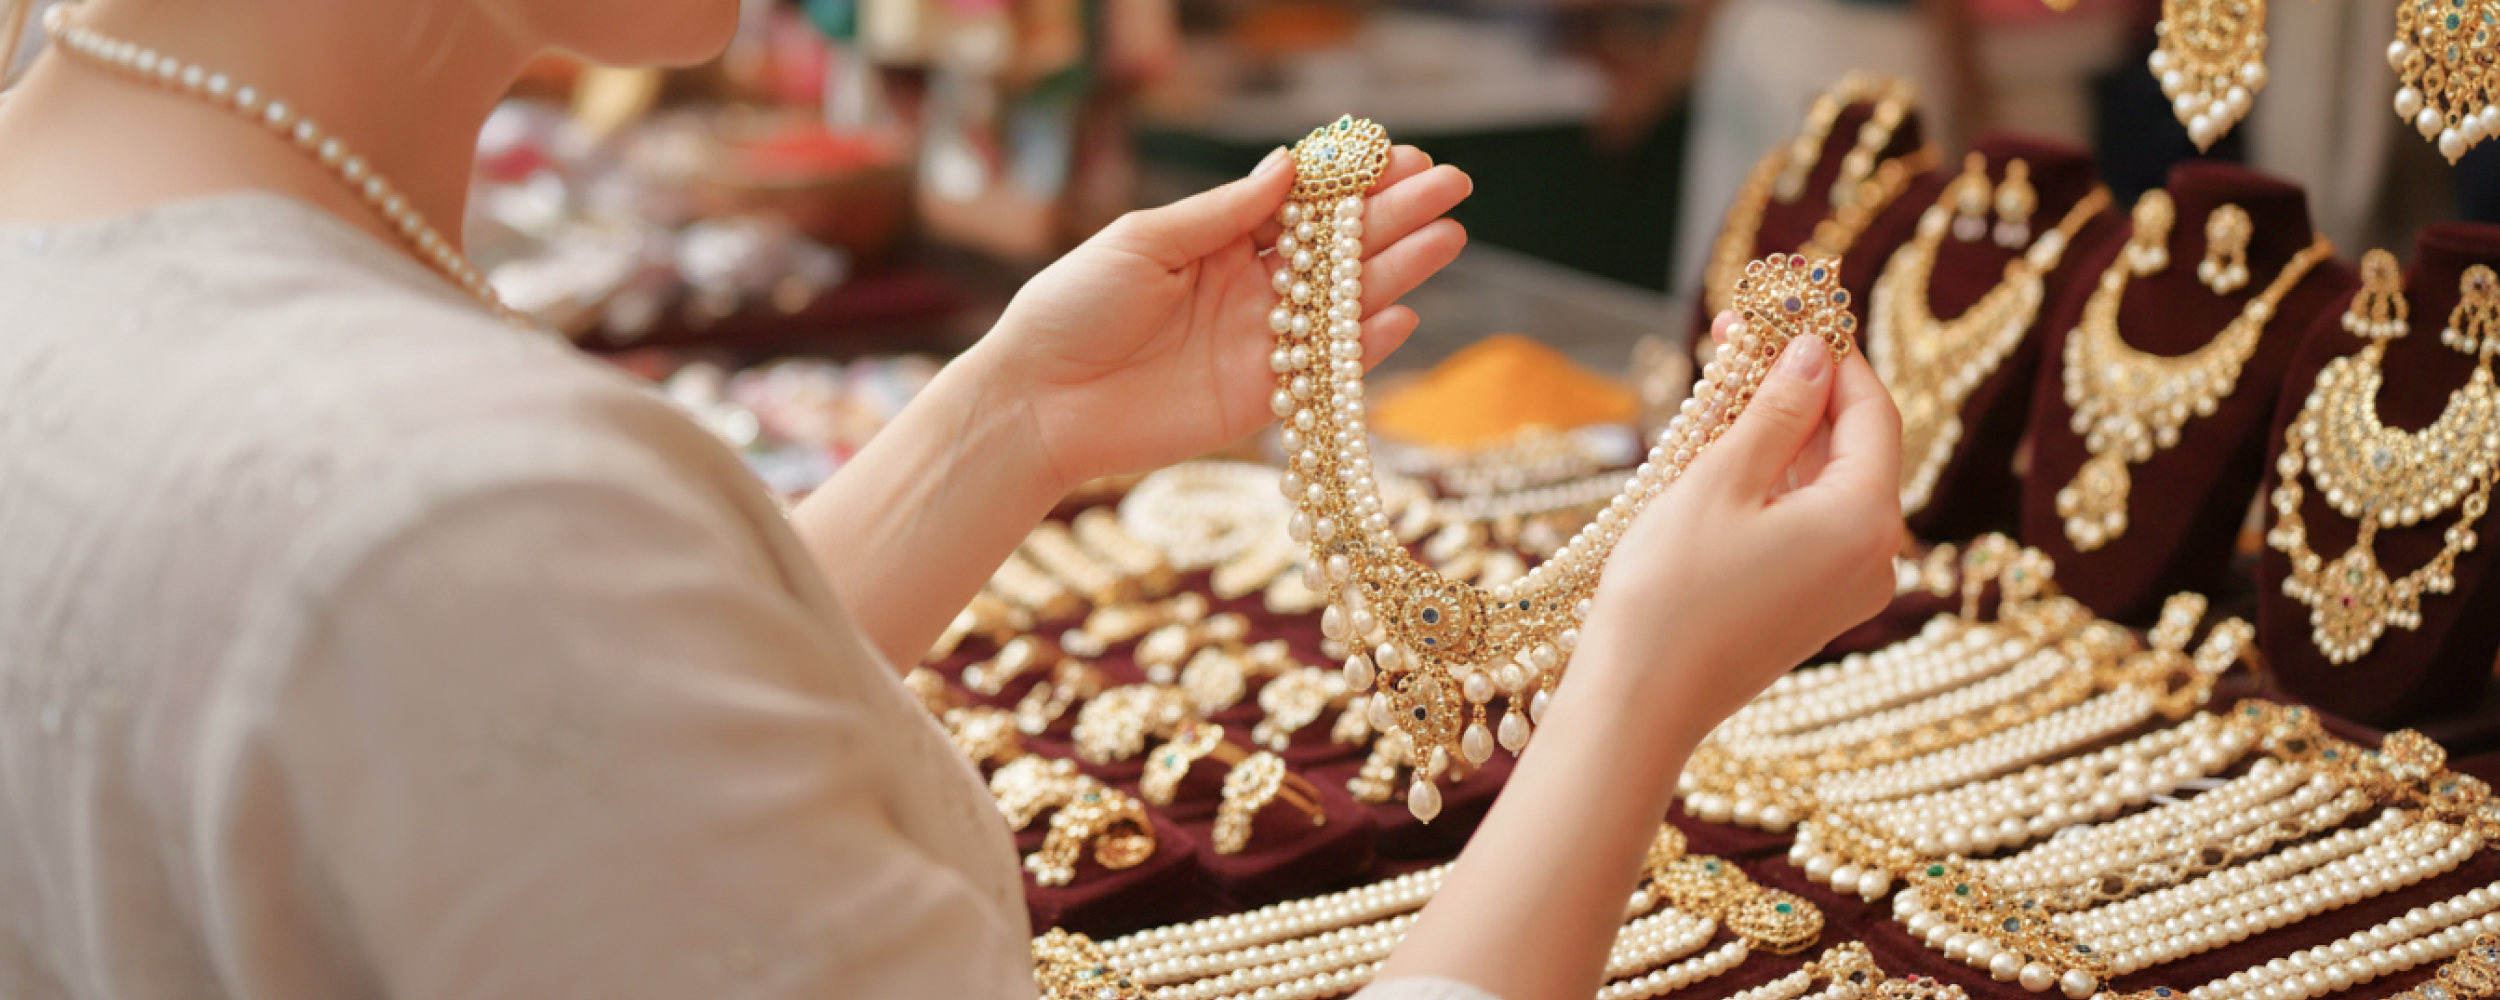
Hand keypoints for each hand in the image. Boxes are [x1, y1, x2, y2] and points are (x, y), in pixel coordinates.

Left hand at [969, 145, 1472, 491]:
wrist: (1036, 402)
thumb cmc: (1072, 308)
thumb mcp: (1142, 241)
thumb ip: (1220, 212)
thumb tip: (1288, 166)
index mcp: (1219, 239)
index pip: (1302, 203)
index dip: (1353, 180)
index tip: (1402, 154)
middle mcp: (1248, 286)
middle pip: (1336, 248)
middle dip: (1395, 216)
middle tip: (1449, 186)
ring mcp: (1259, 342)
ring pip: (1342, 303)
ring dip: (1396, 271)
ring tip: (1446, 237)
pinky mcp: (1257, 398)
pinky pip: (1324, 369)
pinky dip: (1364, 346)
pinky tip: (1403, 313)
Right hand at [1574, 313, 1904, 741]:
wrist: (1641, 704)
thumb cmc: (1671, 593)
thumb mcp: (1721, 481)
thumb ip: (1777, 411)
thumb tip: (1813, 352)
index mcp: (1867, 519)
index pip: (1872, 409)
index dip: (1832, 354)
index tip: (1788, 314)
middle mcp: (1877, 557)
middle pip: (1854, 446)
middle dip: (1800, 389)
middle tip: (1740, 338)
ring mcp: (1848, 589)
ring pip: (1828, 485)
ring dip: (1783, 433)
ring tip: (1722, 387)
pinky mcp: (1814, 608)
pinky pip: (1810, 524)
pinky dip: (1776, 483)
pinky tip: (1727, 455)